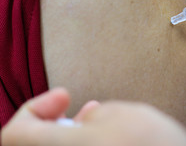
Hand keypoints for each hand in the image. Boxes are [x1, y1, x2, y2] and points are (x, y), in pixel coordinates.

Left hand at [1, 88, 185, 145]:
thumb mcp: (123, 114)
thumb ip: (92, 115)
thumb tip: (85, 121)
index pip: (13, 133)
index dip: (33, 108)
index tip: (64, 95)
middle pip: (33, 145)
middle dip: (54, 121)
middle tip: (80, 105)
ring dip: (74, 132)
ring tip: (100, 115)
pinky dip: (89, 145)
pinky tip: (111, 136)